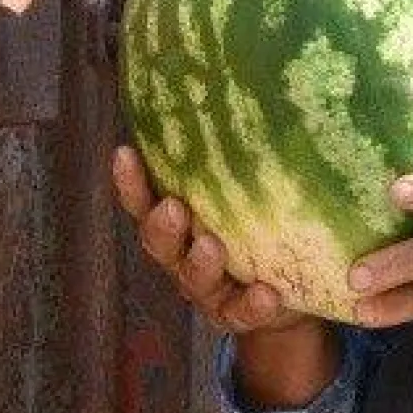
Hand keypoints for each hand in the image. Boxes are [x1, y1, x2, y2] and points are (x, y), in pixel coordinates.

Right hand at [112, 146, 339, 410]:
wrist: (287, 293)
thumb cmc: (261, 229)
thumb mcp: (251, 196)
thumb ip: (245, 166)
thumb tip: (267, 98)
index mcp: (180, 224)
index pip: (146, 200)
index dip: (131, 181)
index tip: (125, 152)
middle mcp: (183, 256)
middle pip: (160, 243)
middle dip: (162, 226)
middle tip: (174, 208)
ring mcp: (208, 289)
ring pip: (194, 279)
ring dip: (199, 263)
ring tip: (212, 247)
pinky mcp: (236, 314)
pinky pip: (240, 312)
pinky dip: (251, 304)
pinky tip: (267, 293)